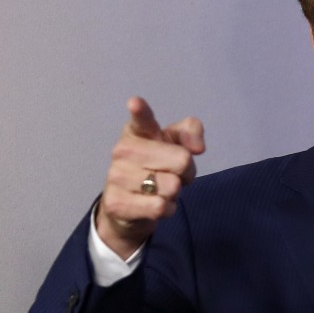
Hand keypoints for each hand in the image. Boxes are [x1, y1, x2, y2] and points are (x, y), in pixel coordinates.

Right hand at [96, 97, 204, 258]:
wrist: (130, 205)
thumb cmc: (158, 166)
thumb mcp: (177, 144)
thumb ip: (191, 133)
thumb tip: (197, 148)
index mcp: (137, 130)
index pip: (141, 119)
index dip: (140, 111)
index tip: (135, 103)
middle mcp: (122, 150)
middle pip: (182, 160)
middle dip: (186, 172)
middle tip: (172, 173)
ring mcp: (116, 176)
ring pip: (173, 186)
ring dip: (175, 193)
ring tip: (160, 190)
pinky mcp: (116, 203)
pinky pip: (160, 207)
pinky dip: (167, 209)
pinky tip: (154, 205)